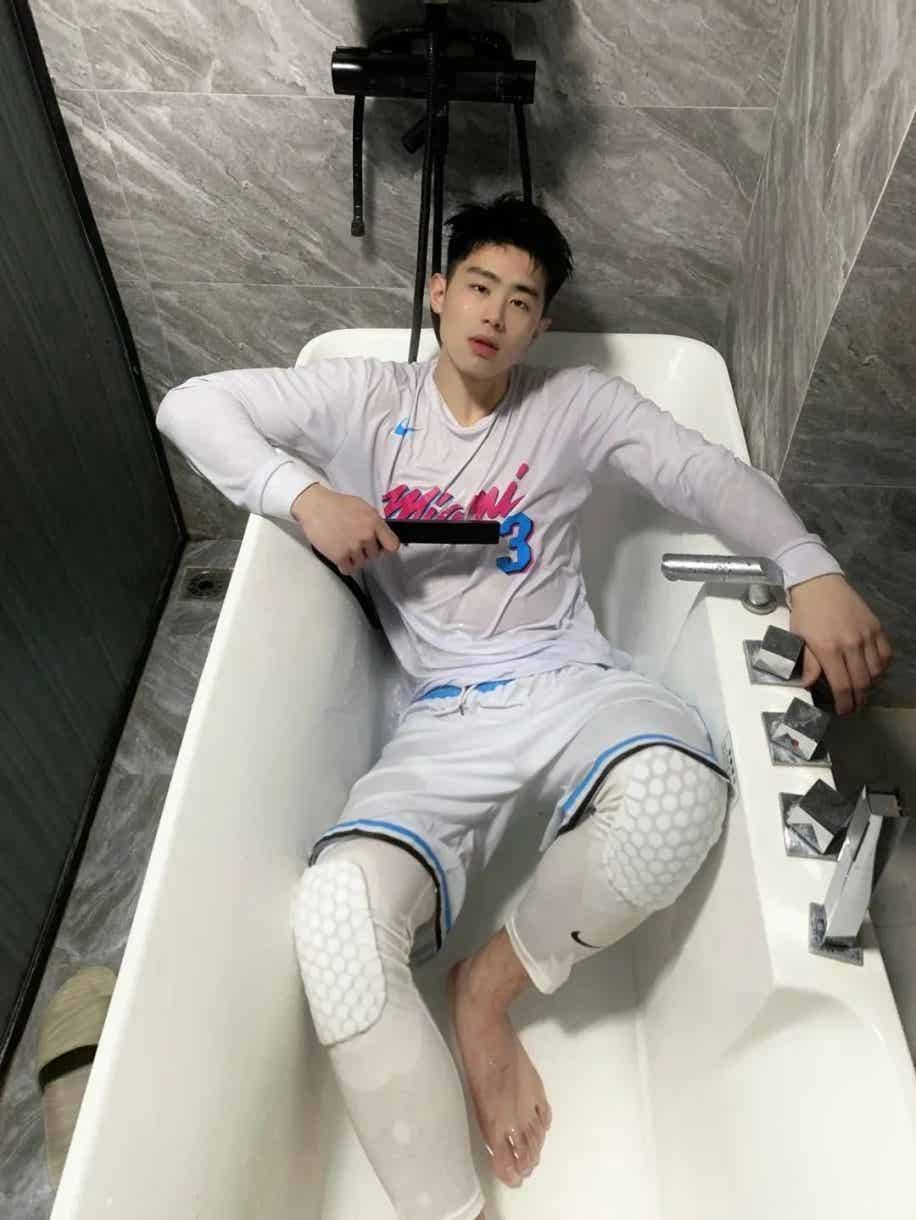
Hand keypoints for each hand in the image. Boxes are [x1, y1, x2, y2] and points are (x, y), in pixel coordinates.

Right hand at [291, 484, 399, 575]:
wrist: (315, 507)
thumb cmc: (337, 505)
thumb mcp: (363, 507)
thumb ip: (375, 522)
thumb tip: (383, 535)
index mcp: (374, 522)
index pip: (392, 545)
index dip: (386, 546)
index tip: (380, 546)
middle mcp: (366, 535)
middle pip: (374, 555)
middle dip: (366, 550)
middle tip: (353, 540)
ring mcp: (353, 547)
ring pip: (361, 563)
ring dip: (353, 557)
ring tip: (343, 544)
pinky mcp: (339, 556)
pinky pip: (348, 569)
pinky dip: (344, 564)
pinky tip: (340, 553)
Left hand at [787, 573, 892, 713]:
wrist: (819, 583)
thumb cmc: (805, 613)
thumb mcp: (798, 639)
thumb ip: (807, 664)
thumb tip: (808, 686)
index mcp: (828, 649)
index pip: (842, 686)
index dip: (845, 704)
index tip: (844, 711)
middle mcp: (851, 644)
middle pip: (862, 682)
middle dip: (859, 700)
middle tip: (855, 706)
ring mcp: (866, 635)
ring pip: (876, 671)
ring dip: (870, 685)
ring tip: (862, 690)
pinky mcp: (876, 627)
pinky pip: (885, 654)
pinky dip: (881, 667)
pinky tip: (872, 671)